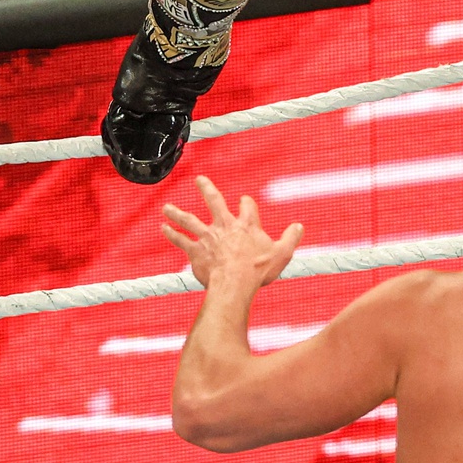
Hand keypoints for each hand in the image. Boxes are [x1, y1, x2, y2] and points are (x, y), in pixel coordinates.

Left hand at [163, 175, 304, 289]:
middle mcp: (225, 226)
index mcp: (246, 224)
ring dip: (177, 213)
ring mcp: (208, 237)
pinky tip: (163, 228)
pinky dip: (171, 234)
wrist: (234, 283)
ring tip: (166, 207)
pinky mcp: (196, 251)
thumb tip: (299, 226)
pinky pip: (181, 240)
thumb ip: (291, 238)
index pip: (246, 206)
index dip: (246, 203)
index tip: (244, 201)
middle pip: (213, 202)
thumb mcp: (282, 253)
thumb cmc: (257, 270)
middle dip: (206, 189)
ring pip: (189, 220)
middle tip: (199, 179)